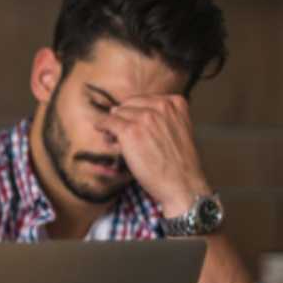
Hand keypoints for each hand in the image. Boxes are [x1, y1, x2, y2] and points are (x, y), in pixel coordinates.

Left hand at [99, 95, 210, 215]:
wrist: (181, 183)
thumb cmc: (177, 163)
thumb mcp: (177, 129)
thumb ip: (161, 117)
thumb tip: (120, 110)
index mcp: (176, 103)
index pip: (144, 100)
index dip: (134, 113)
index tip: (132, 125)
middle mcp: (161, 106)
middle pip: (129, 105)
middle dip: (123, 118)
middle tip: (121, 134)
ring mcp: (145, 117)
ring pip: (117, 114)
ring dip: (114, 126)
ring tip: (116, 141)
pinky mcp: (130, 131)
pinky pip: (108, 122)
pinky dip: (102, 125)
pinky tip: (100, 129)